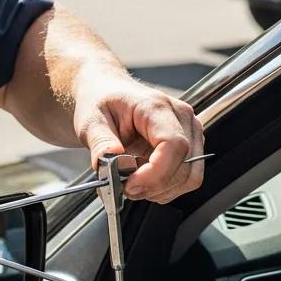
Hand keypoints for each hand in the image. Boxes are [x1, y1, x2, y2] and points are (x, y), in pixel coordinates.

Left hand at [74, 73, 204, 203]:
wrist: (107, 91)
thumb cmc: (101, 101)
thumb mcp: (90, 120)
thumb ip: (102, 144)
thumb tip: (118, 166)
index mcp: (156, 106)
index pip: (174, 145)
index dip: (155, 174)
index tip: (130, 185)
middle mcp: (181, 116)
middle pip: (185, 166)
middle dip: (153, 186)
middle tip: (124, 187)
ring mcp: (189, 131)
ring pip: (190, 176)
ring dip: (160, 190)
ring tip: (133, 181)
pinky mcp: (189, 144)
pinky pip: (187, 177)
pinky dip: (165, 187)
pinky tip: (144, 177)